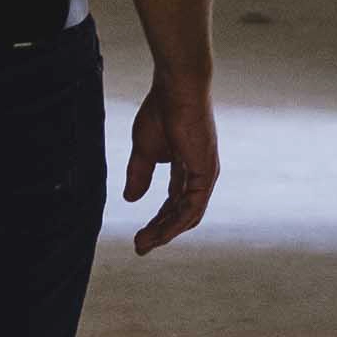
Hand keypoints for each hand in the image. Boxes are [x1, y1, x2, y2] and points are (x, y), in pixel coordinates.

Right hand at [123, 77, 218, 253]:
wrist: (176, 89)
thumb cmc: (162, 111)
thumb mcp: (144, 150)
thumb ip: (140, 175)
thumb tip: (131, 199)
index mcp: (186, 168)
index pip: (173, 202)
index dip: (156, 221)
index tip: (139, 237)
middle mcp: (199, 175)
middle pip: (181, 213)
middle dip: (160, 232)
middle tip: (139, 247)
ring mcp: (205, 175)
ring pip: (187, 215)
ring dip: (165, 232)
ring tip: (143, 243)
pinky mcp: (206, 172)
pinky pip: (192, 206)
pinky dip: (175, 222)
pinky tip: (160, 233)